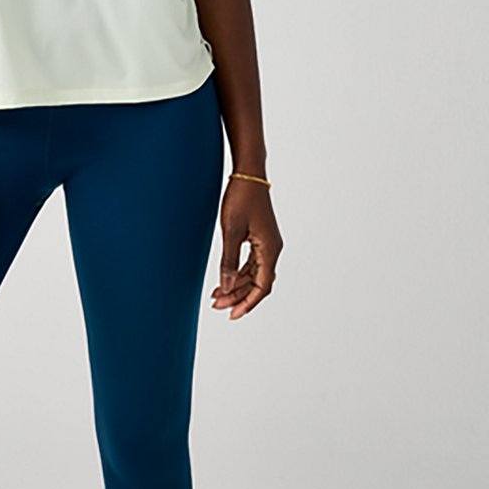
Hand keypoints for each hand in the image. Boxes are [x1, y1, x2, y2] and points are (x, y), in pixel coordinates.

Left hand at [210, 177, 281, 319]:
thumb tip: (226, 287)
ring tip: (216, 295)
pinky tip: (224, 278)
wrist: (248, 174)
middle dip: (237, 295)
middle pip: (257, 282)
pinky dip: (238, 272)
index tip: (232, 315)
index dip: (247, 302)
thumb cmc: (241, 198)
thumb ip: (229, 261)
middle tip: (217, 305)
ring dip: (236, 285)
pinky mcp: (260, 237)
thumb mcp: (231, 231)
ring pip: (253, 273)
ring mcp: (267, 243)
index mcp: (270, 249)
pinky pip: (251, 262)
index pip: (262, 286)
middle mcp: (272, 249)